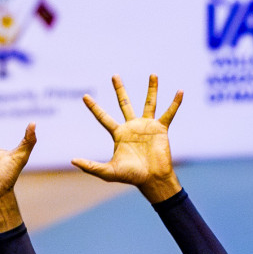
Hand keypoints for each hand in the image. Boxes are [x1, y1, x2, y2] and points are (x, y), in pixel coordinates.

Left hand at [72, 75, 182, 202]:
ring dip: (152, 89)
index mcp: (119, 134)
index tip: (84, 96)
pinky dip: (175, 103)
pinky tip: (180, 91)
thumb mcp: (109, 172)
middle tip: (114, 75)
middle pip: (124, 103)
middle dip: (119, 89)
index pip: (103, 117)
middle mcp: (133, 127)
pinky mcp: (161, 129)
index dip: (94, 107)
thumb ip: (91, 166)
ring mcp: (147, 126)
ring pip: (149, 103)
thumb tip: (72, 161)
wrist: (152, 179)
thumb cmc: (132, 177)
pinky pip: (169, 113)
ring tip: (153, 74)